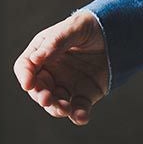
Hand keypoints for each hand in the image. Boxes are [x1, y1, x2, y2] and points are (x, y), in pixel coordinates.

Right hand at [14, 9, 109, 124]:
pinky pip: (79, 109)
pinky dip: (79, 115)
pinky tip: (81, 117)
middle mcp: (52, 72)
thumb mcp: (74, 28)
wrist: (118, 33)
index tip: (28, 84)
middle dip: (41, 96)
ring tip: (65, 109)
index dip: (25, 76)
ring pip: (56, 103)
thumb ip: (56, 42)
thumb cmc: (90, 26)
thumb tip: (36, 59)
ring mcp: (68, 85)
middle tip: (47, 99)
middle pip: (38, 89)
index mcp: (42, 53)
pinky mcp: (86, 94)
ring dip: (57, 108)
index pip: (26, 67)